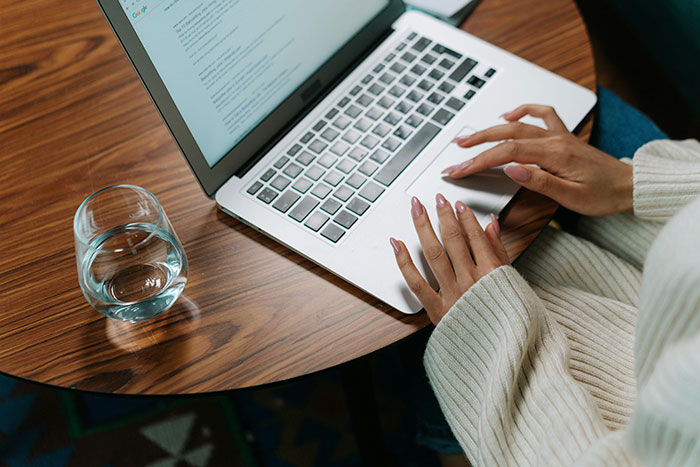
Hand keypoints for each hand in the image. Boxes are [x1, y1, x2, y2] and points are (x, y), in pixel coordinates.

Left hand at [390, 195, 509, 324]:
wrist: (499, 352)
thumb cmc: (507, 317)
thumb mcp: (510, 281)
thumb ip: (500, 250)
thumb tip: (491, 223)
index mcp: (492, 273)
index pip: (476, 237)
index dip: (465, 218)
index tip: (458, 205)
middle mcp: (471, 281)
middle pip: (453, 240)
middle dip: (444, 215)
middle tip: (436, 198)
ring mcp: (452, 294)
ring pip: (434, 254)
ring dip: (424, 227)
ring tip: (417, 209)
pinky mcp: (436, 310)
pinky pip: (416, 283)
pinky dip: (404, 262)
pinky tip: (397, 244)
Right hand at [443, 104, 632, 216]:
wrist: (629, 186)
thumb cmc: (603, 195)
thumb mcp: (571, 197)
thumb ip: (539, 182)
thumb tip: (511, 169)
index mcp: (554, 155)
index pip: (506, 153)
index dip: (479, 161)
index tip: (459, 169)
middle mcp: (554, 140)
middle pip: (507, 135)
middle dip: (477, 144)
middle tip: (455, 154)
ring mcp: (559, 135)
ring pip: (518, 125)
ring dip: (491, 128)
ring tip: (469, 137)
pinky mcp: (563, 136)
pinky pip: (542, 114)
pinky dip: (523, 111)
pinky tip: (509, 115)